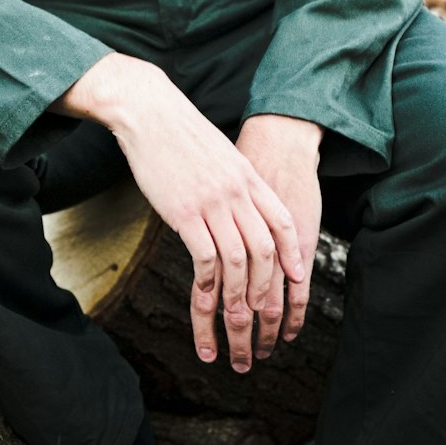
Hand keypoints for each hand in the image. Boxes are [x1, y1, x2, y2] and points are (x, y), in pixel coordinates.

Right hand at [52, 54, 305, 373]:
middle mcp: (237, 193)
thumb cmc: (180, 131)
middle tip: (264, 329)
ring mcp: (212, 203)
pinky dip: (208, 289)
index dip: (292, 258)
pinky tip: (204, 307)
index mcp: (248, 177)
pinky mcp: (183, 213)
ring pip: (237, 265)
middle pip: (264, 254)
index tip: (295, 284)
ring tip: (234, 335)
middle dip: (267, 299)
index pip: (283, 224)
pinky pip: (204, 260)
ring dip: (237, 307)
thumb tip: (239, 205)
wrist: (150, 110)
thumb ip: (235, 180)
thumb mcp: (220, 152)